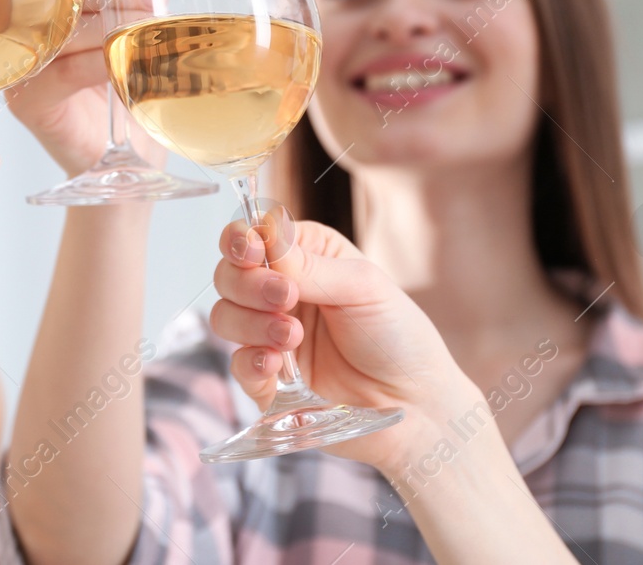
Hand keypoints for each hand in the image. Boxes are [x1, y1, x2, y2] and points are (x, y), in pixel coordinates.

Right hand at [2, 0, 165, 179]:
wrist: (123, 156)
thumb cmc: (123, 90)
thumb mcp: (132, 29)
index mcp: (47, 2)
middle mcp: (26, 29)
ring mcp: (23, 65)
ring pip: (64, 29)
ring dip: (114, 27)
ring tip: (148, 32)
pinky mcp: (28, 101)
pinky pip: (64, 71)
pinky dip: (100, 64)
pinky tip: (126, 66)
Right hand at [210, 214, 481, 476]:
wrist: (417, 406)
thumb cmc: (400, 337)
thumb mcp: (364, 287)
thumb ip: (310, 265)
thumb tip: (263, 237)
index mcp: (305, 255)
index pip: (253, 236)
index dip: (242, 242)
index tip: (253, 253)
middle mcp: (281, 290)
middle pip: (229, 275)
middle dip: (249, 285)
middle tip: (285, 297)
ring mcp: (270, 335)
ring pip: (225, 316)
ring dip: (253, 323)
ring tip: (292, 337)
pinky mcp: (268, 379)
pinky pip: (236, 364)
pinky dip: (250, 362)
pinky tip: (277, 365)